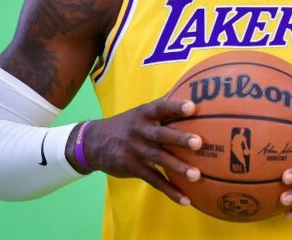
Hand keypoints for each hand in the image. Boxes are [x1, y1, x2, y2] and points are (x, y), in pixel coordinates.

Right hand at [68, 98, 203, 205]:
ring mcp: (134, 149)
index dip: (175, 107)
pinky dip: (169, 190)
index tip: (193, 107)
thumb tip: (190, 92)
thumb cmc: (127, 125)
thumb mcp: (140, 112)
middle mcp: (139, 130)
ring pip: (158, 158)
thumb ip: (162, 107)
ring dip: (178, 167)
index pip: (160, 107)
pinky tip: (185, 199)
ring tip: (196, 175)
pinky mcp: (131, 167)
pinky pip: (153, 179)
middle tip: (199, 142)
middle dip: (179, 138)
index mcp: (144, 114)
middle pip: (161, 134)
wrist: (92, 142)